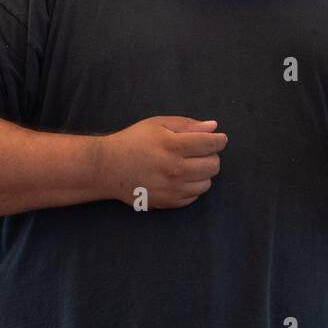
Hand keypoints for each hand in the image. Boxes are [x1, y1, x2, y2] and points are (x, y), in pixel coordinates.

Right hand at [100, 116, 226, 208]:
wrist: (107, 167)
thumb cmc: (134, 141)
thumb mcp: (158, 124)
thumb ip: (188, 125)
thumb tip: (213, 127)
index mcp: (173, 146)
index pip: (211, 144)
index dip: (219, 140)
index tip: (218, 139)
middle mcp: (175, 169)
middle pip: (213, 165)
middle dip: (212, 156)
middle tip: (200, 151)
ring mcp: (172, 189)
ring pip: (207, 183)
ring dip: (203, 173)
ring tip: (188, 165)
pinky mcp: (167, 202)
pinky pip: (194, 196)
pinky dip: (192, 187)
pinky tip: (180, 178)